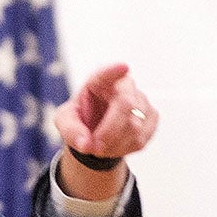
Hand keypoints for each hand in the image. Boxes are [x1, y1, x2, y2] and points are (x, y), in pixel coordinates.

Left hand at [53, 63, 156, 197]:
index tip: (123, 67)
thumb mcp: (65, 122)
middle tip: (95, 148)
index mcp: (99, 81)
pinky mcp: (151, 116)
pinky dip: (125, 149)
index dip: (115, 71)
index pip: (107, 73)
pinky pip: (142, 138)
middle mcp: (123, 85)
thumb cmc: (81, 118)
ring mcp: (141, 99)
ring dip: (115, 144)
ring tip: (101, 148)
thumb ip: (71, 131)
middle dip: (110, 131)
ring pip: (135, 126)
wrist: (97, 129)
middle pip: (126, 104)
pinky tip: (115, 146)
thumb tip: (86, 144)